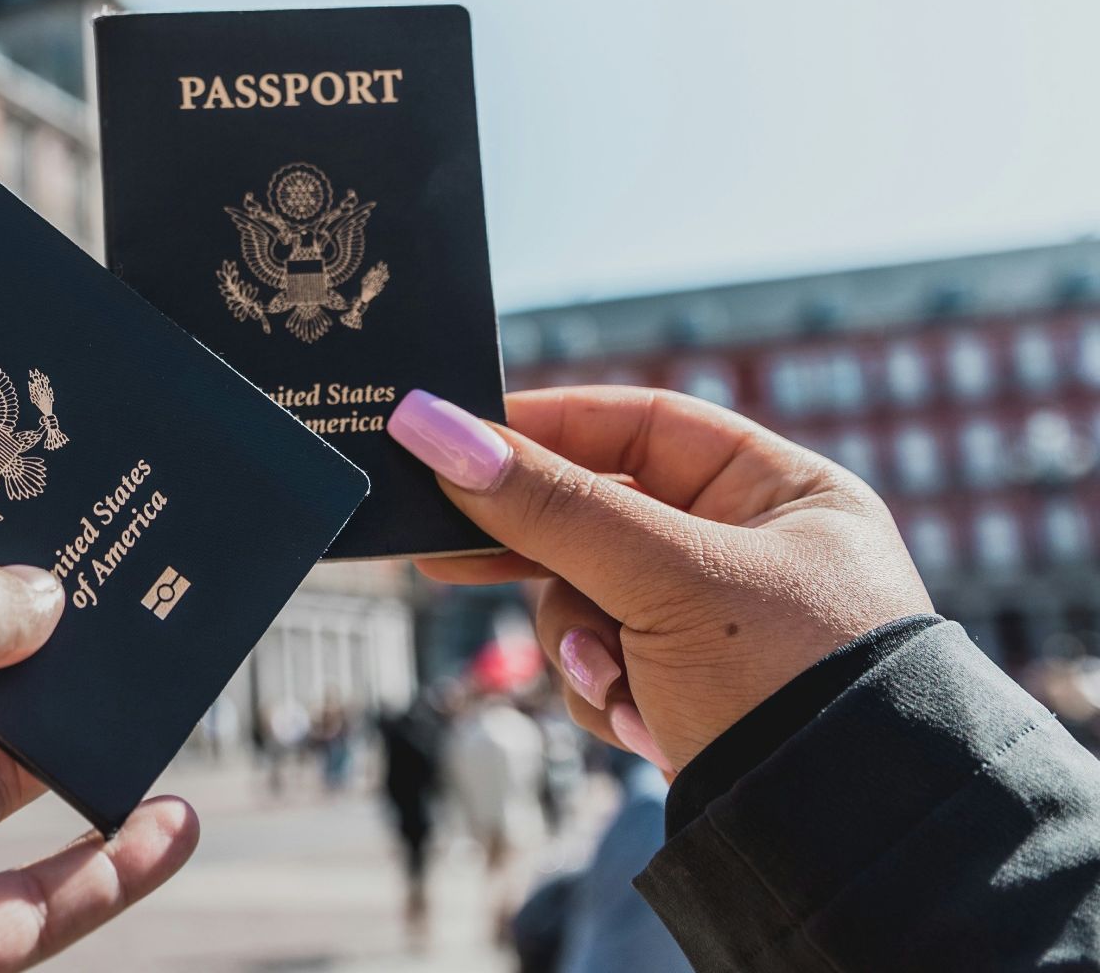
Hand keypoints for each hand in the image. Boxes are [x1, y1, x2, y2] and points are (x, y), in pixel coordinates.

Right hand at [388, 385, 933, 771]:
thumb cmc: (787, 681)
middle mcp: (750, 550)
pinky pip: (603, 665)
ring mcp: (716, 627)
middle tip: (443, 552)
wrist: (839, 844)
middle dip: (541, 556)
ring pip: (586, 599)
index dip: (547, 428)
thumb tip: (431, 426)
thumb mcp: (664, 579)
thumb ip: (548, 505)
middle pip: (600, 518)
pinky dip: (606, 693)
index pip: (641, 425)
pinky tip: (643, 724)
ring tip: (616, 682)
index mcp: (781, 492)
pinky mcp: (688, 692)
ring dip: (581, 644)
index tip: (456, 437)